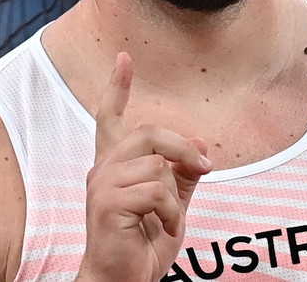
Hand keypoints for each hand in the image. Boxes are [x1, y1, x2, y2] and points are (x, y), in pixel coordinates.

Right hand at [76, 52, 211, 281]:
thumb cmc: (142, 247)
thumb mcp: (172, 206)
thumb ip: (182, 175)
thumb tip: (201, 141)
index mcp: (114, 166)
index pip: (110, 118)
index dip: (116, 87)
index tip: (124, 58)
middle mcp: (102, 169)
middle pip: (148, 132)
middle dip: (182, 147)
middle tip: (205, 167)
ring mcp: (101, 185)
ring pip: (157, 164)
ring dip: (176, 195)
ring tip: (171, 219)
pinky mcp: (106, 203)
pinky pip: (156, 190)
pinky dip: (171, 212)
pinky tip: (166, 228)